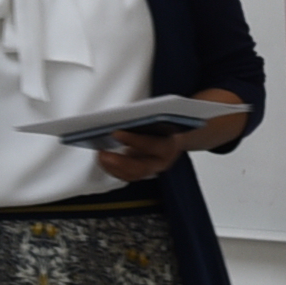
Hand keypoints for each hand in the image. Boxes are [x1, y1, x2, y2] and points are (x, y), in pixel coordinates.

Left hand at [90, 91, 244, 184]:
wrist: (185, 129)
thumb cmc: (170, 117)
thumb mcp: (166, 109)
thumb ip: (152, 111)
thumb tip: (127, 110)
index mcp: (172, 142)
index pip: (152, 145)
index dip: (132, 140)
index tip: (115, 131)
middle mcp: (164, 159)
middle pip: (141, 168)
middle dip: (120, 161)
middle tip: (102, 151)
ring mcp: (154, 167)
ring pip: (133, 174)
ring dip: (114, 167)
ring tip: (100, 155)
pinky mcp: (145, 169)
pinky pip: (128, 174)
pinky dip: (115, 168)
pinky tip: (104, 158)